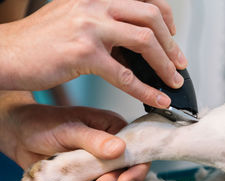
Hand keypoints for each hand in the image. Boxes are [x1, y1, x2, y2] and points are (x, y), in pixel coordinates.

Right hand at [0, 0, 186, 107]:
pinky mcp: (83, 52)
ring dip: (165, 65)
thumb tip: (134, 42)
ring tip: (174, 82)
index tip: (172, 36)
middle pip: (151, 17)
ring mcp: (90, 26)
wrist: (7, 53)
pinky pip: (124, 74)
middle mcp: (95, 4)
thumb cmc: (41, 40)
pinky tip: (156, 99)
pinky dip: (145, 90)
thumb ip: (105, 23)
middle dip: (171, 44)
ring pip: (144, 42)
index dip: (165, 18)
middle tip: (179, 64)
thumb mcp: (76, 19)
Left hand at [0, 96, 149, 180]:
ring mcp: (94, 166)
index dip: (135, 169)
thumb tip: (120, 149)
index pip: (135, 151)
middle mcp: (109, 150)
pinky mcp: (80, 179)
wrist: (18, 135)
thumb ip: (94, 139)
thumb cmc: (44, 122)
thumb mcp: (70, 128)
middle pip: (118, 173)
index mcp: (114, 130)